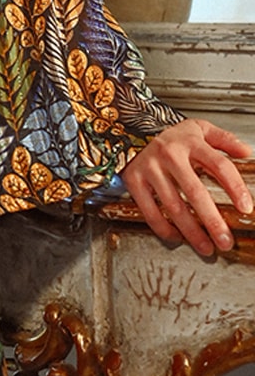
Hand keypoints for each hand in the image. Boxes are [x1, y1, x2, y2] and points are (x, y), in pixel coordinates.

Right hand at [121, 119, 252, 256]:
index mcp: (191, 142)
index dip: (235, 188)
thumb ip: (224, 139)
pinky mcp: (134, 181)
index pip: (219, 166)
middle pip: (195, 192)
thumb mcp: (199, 128)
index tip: (245, 207)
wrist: (131, 132)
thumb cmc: (171, 136)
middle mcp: (170, 155)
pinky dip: (165, 229)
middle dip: (212, 221)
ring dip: (191, 231)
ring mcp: (150, 169)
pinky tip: (178, 238)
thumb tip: (246, 152)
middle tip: (225, 240)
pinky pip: (150, 212)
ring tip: (206, 247)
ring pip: (173, 206)